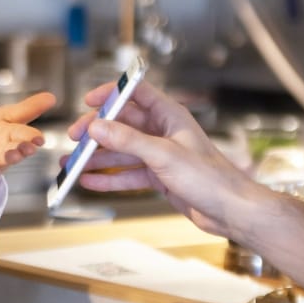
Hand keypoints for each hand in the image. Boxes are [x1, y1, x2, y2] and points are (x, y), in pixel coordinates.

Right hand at [67, 79, 264, 237]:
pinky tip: (91, 182)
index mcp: (170, 115)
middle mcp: (163, 132)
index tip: (90, 100)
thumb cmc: (211, 178)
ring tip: (73, 164)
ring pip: (122, 152)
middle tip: (76, 139)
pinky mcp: (159, 176)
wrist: (230, 210)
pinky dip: (109, 178)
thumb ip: (128, 141)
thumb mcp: (164, 155)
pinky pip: (128, 174)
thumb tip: (99, 127)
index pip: (136, 93)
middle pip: (123, 124)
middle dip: (98, 131)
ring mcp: (160, 155)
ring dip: (98, 158)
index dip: (112, 93)